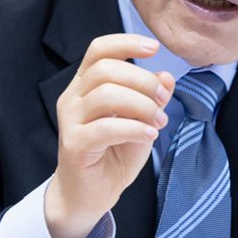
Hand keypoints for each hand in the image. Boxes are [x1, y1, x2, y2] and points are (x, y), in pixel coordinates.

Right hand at [47, 34, 174, 237]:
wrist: (89, 195)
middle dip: (143, 80)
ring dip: (141, 106)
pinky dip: (134, 128)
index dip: (126, 42)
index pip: (99, 50)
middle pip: (106, 69)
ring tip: (158, 122)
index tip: (154, 48)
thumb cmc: (113, 155)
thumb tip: (167, 76)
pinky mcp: (74, 145)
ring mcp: (70, 121)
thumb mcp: (141, 121)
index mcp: (85, 85)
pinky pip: (106, 127)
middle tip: (163, 101)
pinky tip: (148, 136)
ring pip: (106, 95)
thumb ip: (152, 99)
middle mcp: (73, 98)